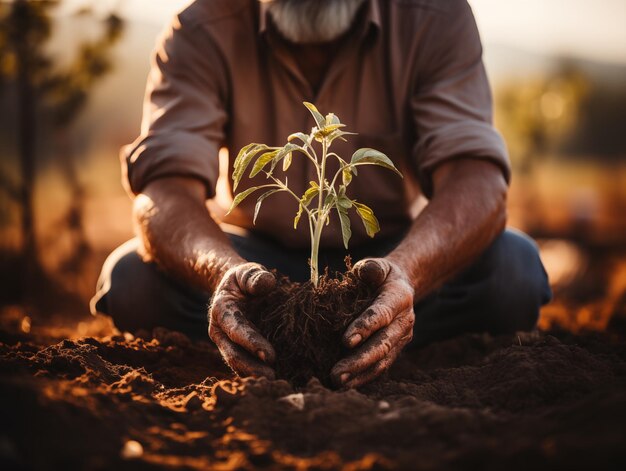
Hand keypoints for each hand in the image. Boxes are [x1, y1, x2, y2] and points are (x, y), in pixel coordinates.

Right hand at [208, 262, 276, 378]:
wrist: (234, 287)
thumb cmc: (243, 279)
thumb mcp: (248, 272)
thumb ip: (255, 277)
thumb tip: (267, 283)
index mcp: (221, 311)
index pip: (237, 330)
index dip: (252, 343)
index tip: (271, 356)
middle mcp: (220, 331)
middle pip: (234, 354)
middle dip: (252, 368)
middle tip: (273, 377)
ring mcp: (226, 343)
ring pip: (237, 363)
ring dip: (254, 375)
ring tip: (274, 384)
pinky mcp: (236, 350)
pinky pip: (244, 364)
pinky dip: (256, 373)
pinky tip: (273, 381)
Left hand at [331, 258, 414, 387]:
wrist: (400, 286)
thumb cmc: (381, 275)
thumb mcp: (378, 266)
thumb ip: (371, 268)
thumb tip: (365, 271)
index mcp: (399, 297)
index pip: (381, 314)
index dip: (365, 327)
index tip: (344, 341)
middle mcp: (404, 321)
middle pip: (382, 344)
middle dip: (359, 360)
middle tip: (336, 373)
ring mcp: (401, 339)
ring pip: (382, 361)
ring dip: (360, 374)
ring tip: (337, 383)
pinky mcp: (395, 350)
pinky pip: (380, 367)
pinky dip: (363, 377)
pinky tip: (345, 385)